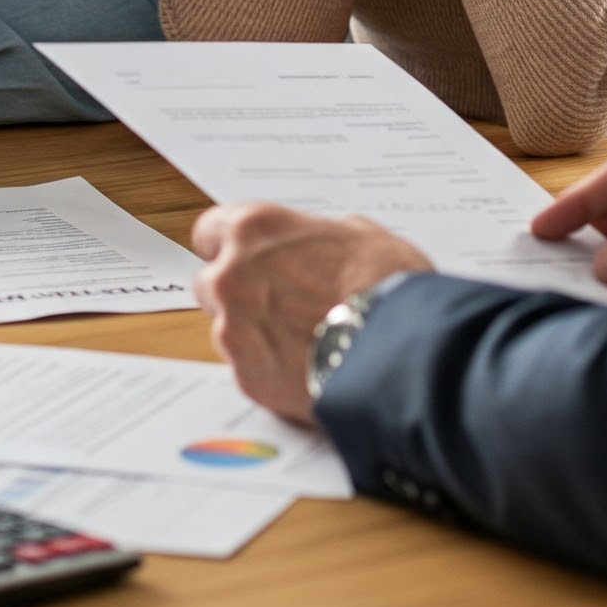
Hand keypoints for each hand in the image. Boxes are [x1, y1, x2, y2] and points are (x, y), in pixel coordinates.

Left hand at [192, 202, 430, 423]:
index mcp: (254, 230)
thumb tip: (324, 242)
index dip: (227, 246)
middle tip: (277, 302)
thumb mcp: (363, 235)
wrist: (397, 350)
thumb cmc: (384, 285)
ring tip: (302, 340)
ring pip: (227, 329)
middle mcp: (231, 276)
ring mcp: (233, 329)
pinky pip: (247, 368)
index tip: (242, 257)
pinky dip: (269, 368)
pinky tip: (305, 366)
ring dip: (253, 333)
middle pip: (209, 283)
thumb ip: (322, 235)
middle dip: (236, 292)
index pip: (208, 231)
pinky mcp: (245, 376)